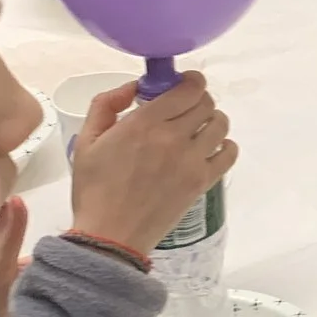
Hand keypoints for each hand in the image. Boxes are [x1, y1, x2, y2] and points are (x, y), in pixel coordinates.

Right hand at [68, 73, 236, 255]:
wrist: (110, 235)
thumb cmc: (94, 189)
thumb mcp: (87, 141)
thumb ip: (106, 104)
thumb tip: (133, 87)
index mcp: (144, 123)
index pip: (187, 88)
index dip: (189, 81)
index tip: (181, 85)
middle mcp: (173, 137)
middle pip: (206, 102)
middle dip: (196, 100)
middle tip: (183, 110)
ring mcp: (191, 160)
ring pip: (220, 124)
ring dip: (211, 120)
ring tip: (195, 130)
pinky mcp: (202, 182)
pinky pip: (230, 153)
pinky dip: (224, 146)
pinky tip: (208, 150)